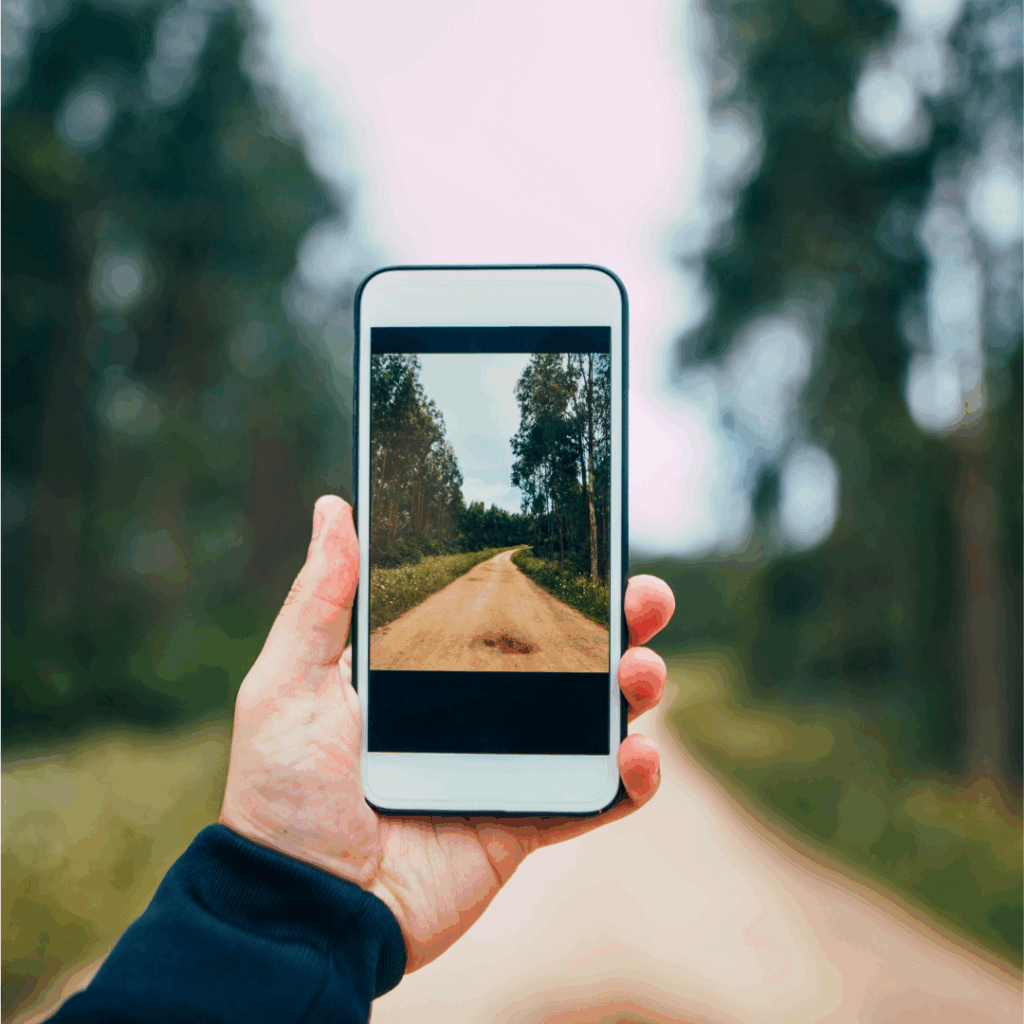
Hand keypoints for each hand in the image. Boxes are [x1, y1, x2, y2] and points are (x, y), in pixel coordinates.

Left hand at [219, 496, 674, 971]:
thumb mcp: (289, 684)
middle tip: (643, 597)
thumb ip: (320, 600)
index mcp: (431, 670)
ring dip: (636, 687)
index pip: (507, 611)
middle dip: (619, 621)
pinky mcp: (527, 821)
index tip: (587, 547)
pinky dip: (632, 777)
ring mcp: (507, 766)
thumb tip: (331, 509)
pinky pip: (597, 797)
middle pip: (568, 656)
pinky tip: (637, 753)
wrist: (303, 907)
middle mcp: (479, 711)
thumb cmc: (284, 795)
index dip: (553, 579)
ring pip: (595, 716)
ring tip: (640, 671)